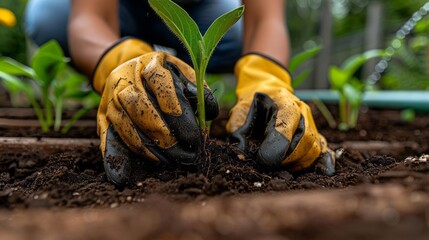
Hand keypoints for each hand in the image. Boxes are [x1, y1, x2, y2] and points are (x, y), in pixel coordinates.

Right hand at [93, 40, 218, 184]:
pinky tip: (122, 177)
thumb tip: (210, 112)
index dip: (179, 113)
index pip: (162, 86)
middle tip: (184, 153)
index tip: (195, 135)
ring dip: (148, 149)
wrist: (128, 66)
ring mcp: (110, 99)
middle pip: (141, 108)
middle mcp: (125, 80)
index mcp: (149, 65)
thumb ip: (197, 88)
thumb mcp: (181, 71)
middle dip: (164, 135)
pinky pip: (108, 138)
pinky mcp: (103, 117)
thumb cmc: (163, 74)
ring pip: (126, 126)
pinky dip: (114, 158)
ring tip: (170, 162)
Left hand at [226, 54, 334, 174]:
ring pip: (314, 148)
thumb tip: (240, 148)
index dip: (277, 144)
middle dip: (287, 157)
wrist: (267, 92)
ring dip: (297, 163)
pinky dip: (321, 164)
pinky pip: (324, 151)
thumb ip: (238, 127)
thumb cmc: (252, 104)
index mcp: (284, 101)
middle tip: (269, 164)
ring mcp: (311, 123)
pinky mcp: (315, 135)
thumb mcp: (239, 110)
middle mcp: (302, 111)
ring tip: (280, 167)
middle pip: (305, 139)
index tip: (263, 157)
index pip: (287, 122)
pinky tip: (318, 172)